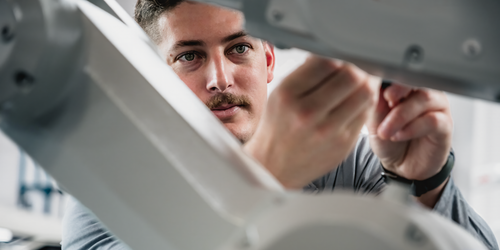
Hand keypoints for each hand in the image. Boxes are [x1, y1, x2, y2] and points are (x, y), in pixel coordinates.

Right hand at [244, 56, 379, 188]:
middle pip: (351, 75)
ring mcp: (327, 131)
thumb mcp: (280, 94)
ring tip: (363, 80)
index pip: (327, 61)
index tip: (342, 54)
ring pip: (365, 93)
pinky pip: (365, 114)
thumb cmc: (278, 127)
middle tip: (358, 65)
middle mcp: (307, 112)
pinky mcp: (343, 144)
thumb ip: (306, 72)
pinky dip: (367, 102)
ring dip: (368, 82)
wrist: (273, 167)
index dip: (340, 54)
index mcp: (288, 94)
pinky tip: (359, 99)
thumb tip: (334, 50)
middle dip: (359, 66)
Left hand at [366, 83, 452, 203]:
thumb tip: (371, 86)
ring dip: (401, 115)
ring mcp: (436, 108)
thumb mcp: (374, 122)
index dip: (390, 76)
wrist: (402, 167)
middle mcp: (423, 94)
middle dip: (398, 90)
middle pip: (416, 80)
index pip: (401, 72)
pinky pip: (433, 119)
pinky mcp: (445, 126)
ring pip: (424, 98)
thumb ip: (374, 104)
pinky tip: (399, 135)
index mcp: (405, 89)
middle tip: (386, 102)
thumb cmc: (389, 141)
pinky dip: (413, 127)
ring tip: (386, 131)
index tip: (377, 86)